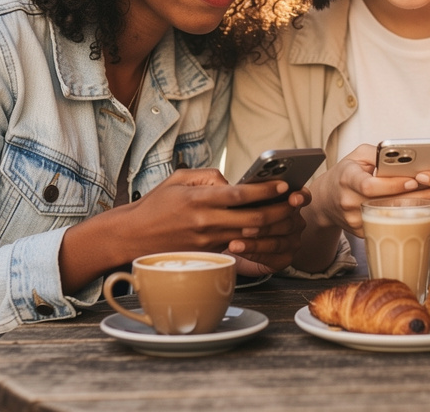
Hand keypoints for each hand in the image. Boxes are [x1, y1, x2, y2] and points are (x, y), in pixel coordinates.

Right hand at [116, 168, 301, 257]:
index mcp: (199, 200)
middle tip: (296, 201)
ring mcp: (208, 241)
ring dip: (273, 226)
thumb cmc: (156, 204)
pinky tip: (270, 230)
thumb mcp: (179, 179)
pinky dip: (256, 238)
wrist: (133, 237)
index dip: (265, 191)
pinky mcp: (208, 253)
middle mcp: (205, 222)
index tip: (284, 185)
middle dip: (279, 211)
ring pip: (250, 235)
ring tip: (290, 214)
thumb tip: (234, 183)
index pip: (240, 195)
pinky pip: (238, 245)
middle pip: (253, 220)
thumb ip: (209, 176)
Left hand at [227, 188, 310, 273]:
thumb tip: (224, 185)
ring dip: (254, 243)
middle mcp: (295, 222)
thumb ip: (241, 192)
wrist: (236, 244)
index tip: (293, 199)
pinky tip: (239, 250)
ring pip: (276, 242)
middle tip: (245, 225)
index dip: (300, 197)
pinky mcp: (284, 259)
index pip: (303, 197)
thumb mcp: (241, 201)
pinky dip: (253, 254)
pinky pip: (271, 258)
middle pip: (286, 221)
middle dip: (264, 223)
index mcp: (289, 203)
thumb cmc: (241, 218)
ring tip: (234, 243)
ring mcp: (292, 242)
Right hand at [307, 144, 429, 237]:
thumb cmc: (346, 173)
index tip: (414, 180)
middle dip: (417, 196)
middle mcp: (349, 202)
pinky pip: (390, 225)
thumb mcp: (357, 156)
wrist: (326, 200)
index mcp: (347, 179)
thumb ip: (379, 153)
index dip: (393, 185)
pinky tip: (427, 210)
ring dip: (418, 208)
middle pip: (386, 203)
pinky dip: (410, 217)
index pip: (369, 185)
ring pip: (392, 217)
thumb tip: (406, 155)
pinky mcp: (363, 232)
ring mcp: (356, 221)